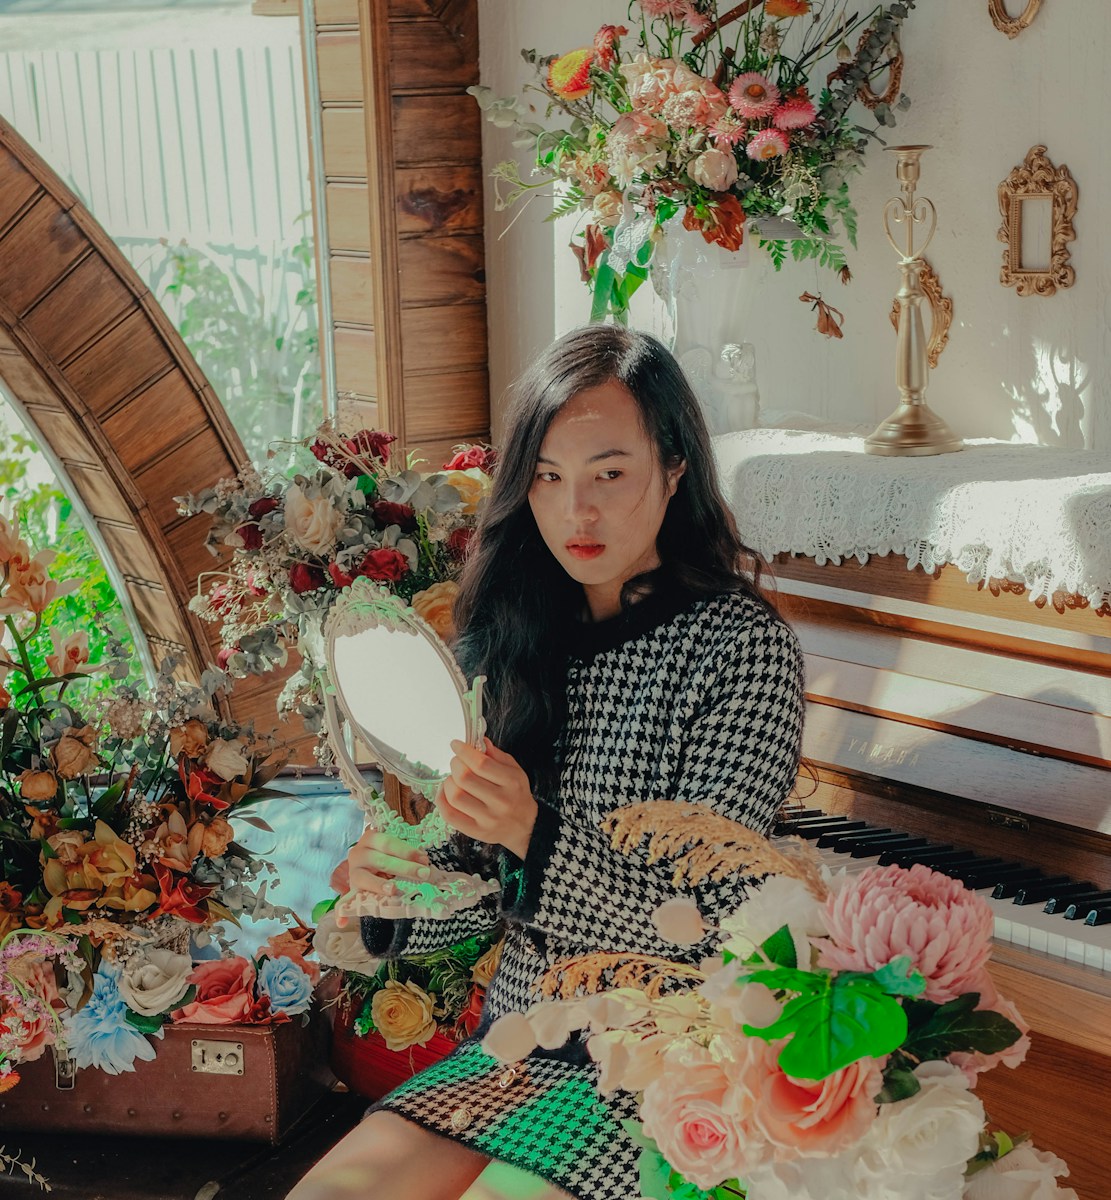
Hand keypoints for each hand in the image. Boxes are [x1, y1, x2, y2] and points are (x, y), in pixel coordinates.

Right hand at [333, 829, 429, 928]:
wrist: (367, 863)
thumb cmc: (386, 855)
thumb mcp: (393, 850)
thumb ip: (406, 854)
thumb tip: (424, 861)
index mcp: (370, 839)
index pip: (388, 843)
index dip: (407, 851)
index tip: (424, 859)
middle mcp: (358, 853)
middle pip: (381, 860)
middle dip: (404, 868)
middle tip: (423, 874)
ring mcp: (353, 872)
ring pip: (366, 879)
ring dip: (380, 886)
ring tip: (393, 890)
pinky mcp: (352, 890)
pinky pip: (345, 901)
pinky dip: (342, 911)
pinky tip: (342, 921)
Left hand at [436, 738, 537, 859]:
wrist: (525, 826)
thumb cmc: (516, 794)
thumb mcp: (514, 770)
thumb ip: (496, 755)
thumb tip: (478, 740)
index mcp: (511, 782)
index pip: (481, 763)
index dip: (464, 751)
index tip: (455, 744)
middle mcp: (500, 801)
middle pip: (465, 778)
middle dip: (455, 764)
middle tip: (457, 762)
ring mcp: (487, 819)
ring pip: (455, 796)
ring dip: (448, 782)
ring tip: (453, 779)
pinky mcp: (476, 831)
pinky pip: (449, 814)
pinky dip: (442, 800)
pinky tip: (446, 792)